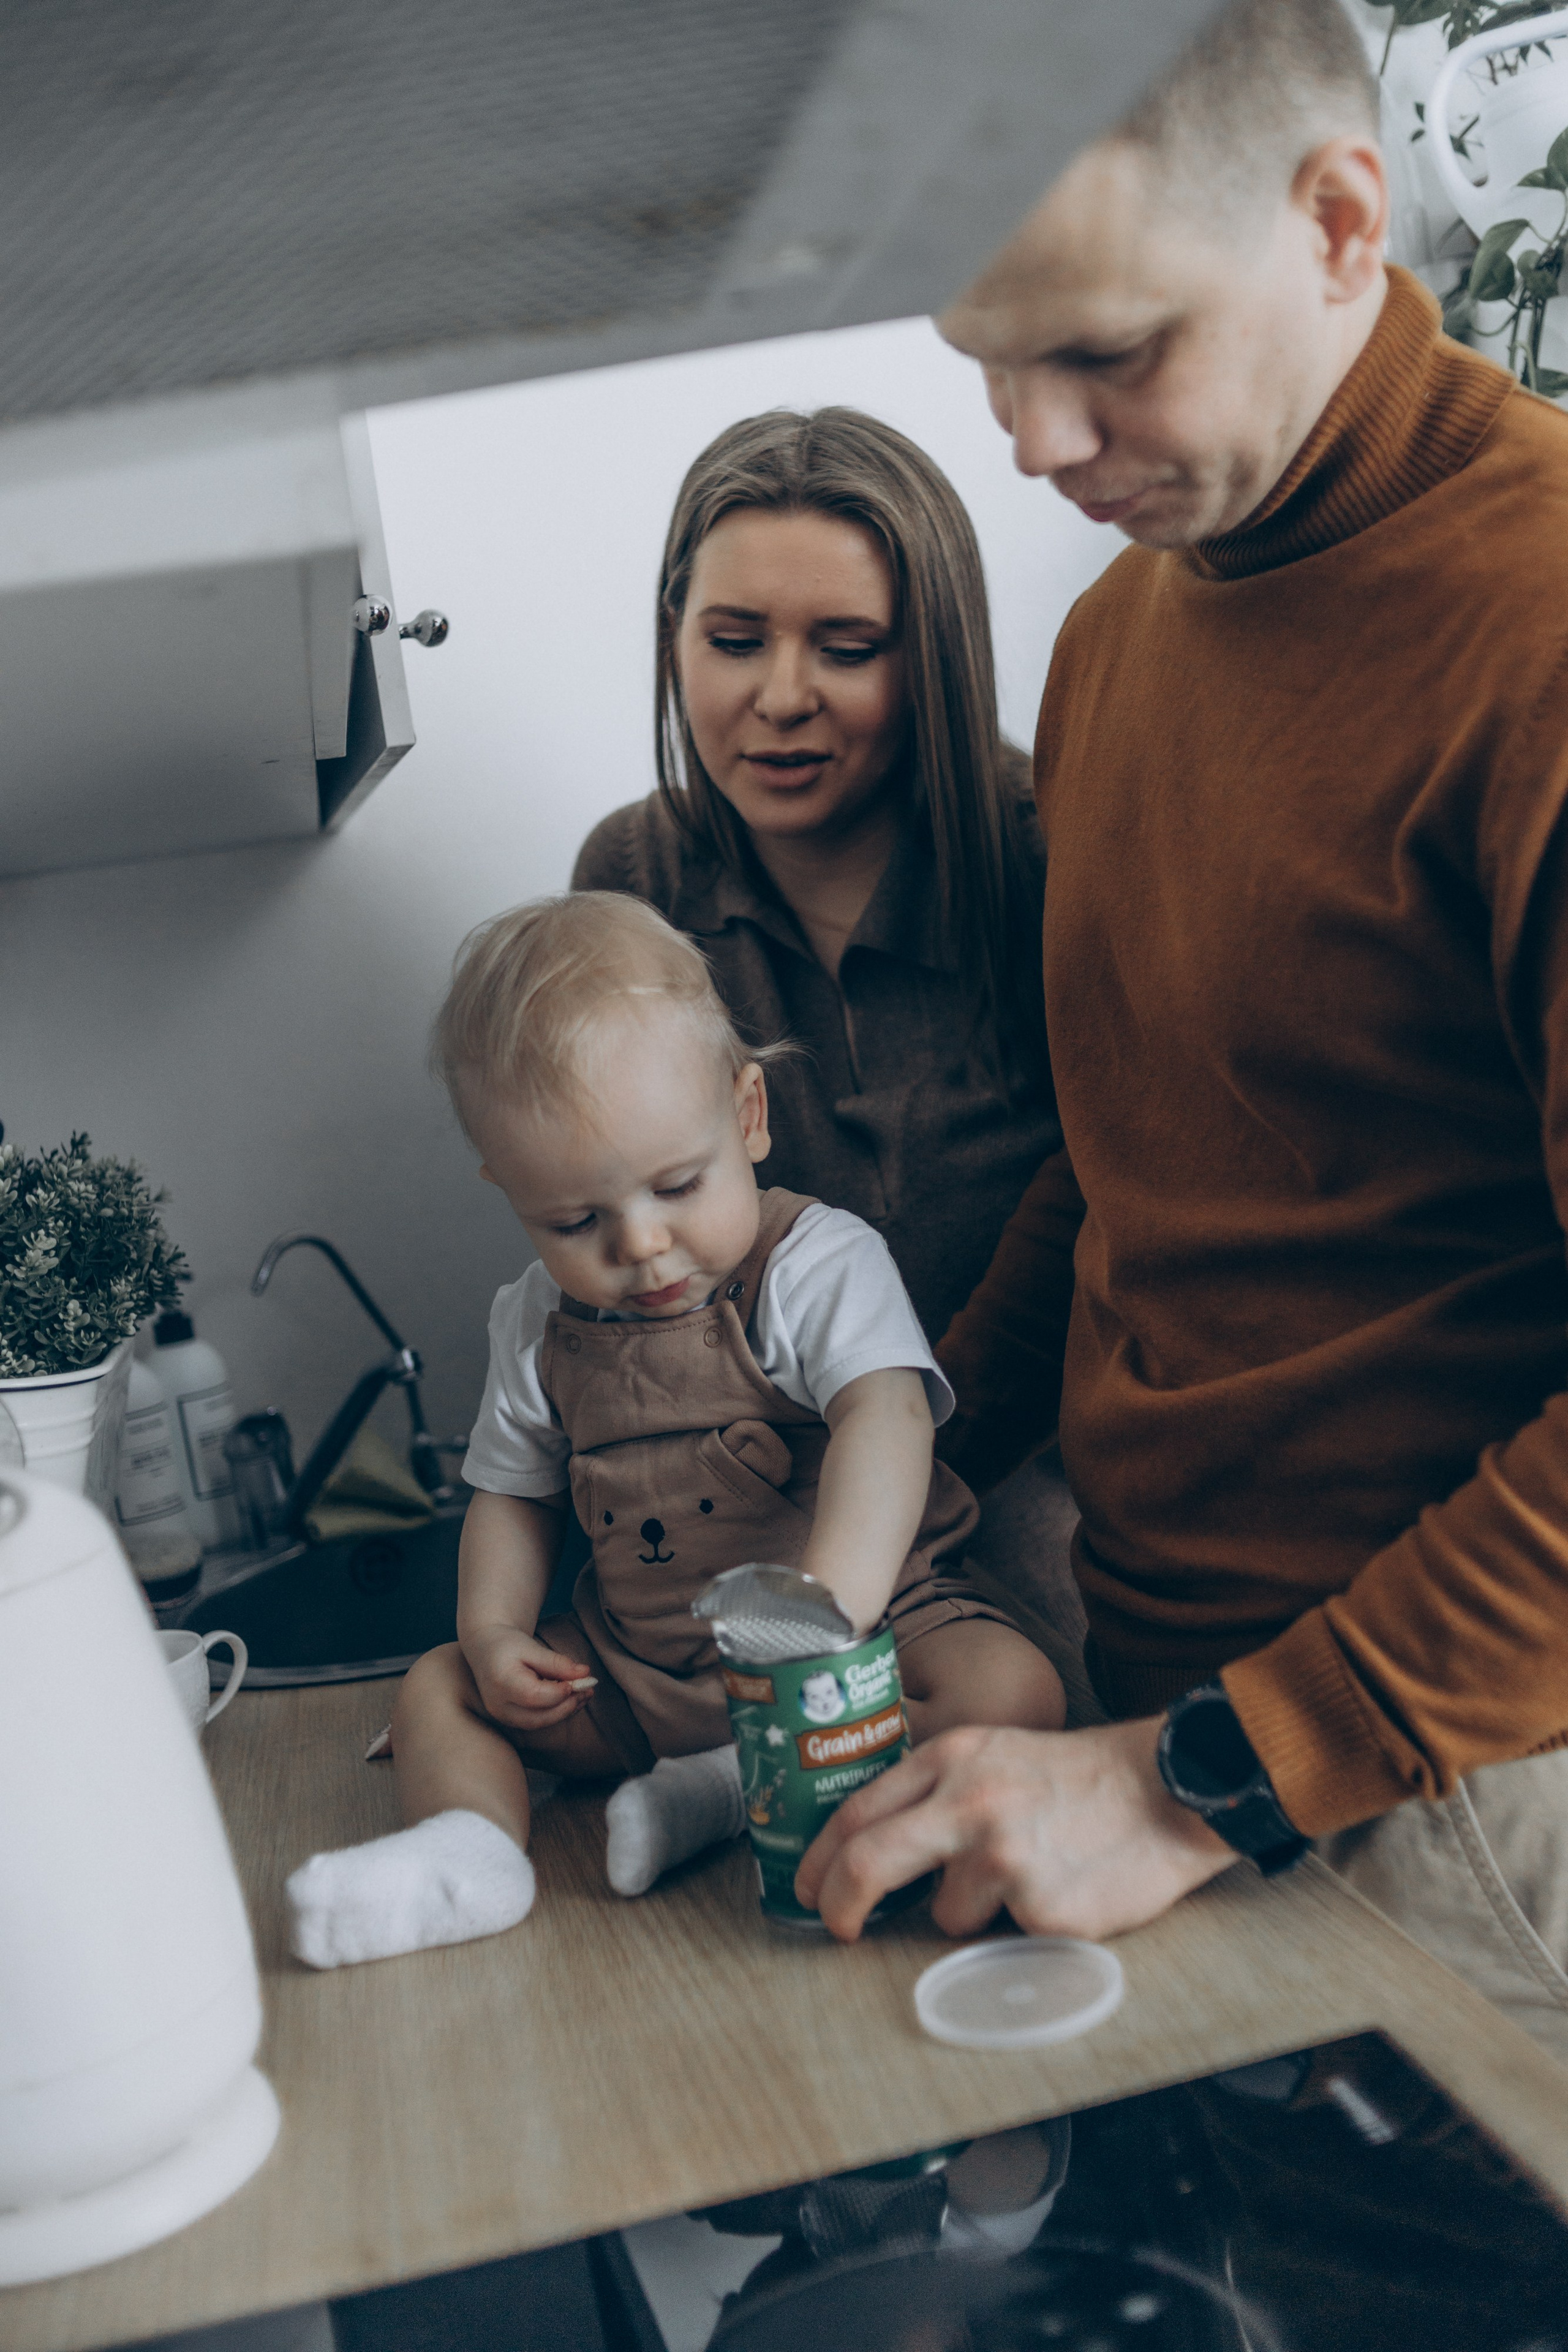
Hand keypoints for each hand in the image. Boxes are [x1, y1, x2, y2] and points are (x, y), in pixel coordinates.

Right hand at [461, 1623, 596, 1734]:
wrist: (484, 1648)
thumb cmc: (507, 1643)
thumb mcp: (531, 1646)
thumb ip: (556, 1662)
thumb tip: (585, 1673)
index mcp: (501, 1682)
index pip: (535, 1696)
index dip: (560, 1692)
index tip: (582, 1680)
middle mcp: (498, 1705)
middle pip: (538, 1717)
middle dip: (568, 1706)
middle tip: (589, 1689)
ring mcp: (502, 1715)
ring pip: (539, 1723)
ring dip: (565, 1711)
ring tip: (585, 1694)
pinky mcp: (509, 1719)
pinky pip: (536, 1721)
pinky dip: (556, 1712)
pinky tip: (572, 1699)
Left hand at [795, 1717, 1236, 1942]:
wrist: (1164, 1790)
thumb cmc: (1074, 1778)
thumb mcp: (993, 1755)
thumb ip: (934, 1791)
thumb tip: (869, 1846)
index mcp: (952, 1760)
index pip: (857, 1814)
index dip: (821, 1860)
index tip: (808, 1889)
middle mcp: (968, 1803)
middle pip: (868, 1864)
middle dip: (840, 1906)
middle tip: (838, 1928)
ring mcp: (1004, 1856)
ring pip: (946, 1915)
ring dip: (972, 1912)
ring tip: (1024, 1876)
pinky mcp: (1041, 1906)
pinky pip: (1005, 1935)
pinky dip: (1022, 1923)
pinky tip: (1059, 1888)